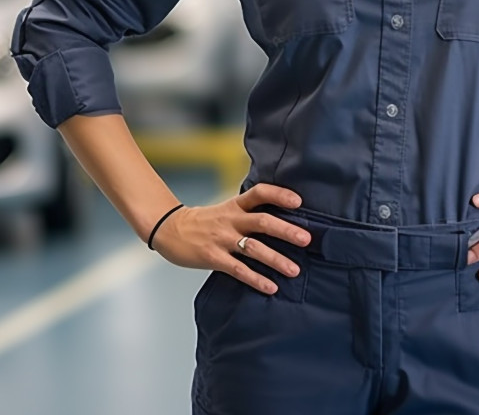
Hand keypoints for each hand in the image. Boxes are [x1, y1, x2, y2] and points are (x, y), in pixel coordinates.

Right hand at [150, 183, 310, 294]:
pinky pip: (238, 269)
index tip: (299, 201)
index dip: (279, 195)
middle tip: (307, 239)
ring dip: (276, 259)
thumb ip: (249, 213)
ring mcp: (222, 239)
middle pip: (262, 221)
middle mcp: (231, 220)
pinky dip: (256, 279)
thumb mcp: (227, 209)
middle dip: (286, 230)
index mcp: (236, 205)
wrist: (171, 230)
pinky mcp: (213, 258)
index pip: (260, 192)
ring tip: (294, 270)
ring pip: (254, 248)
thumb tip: (282, 220)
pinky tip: (271, 287)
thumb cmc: (205, 221)